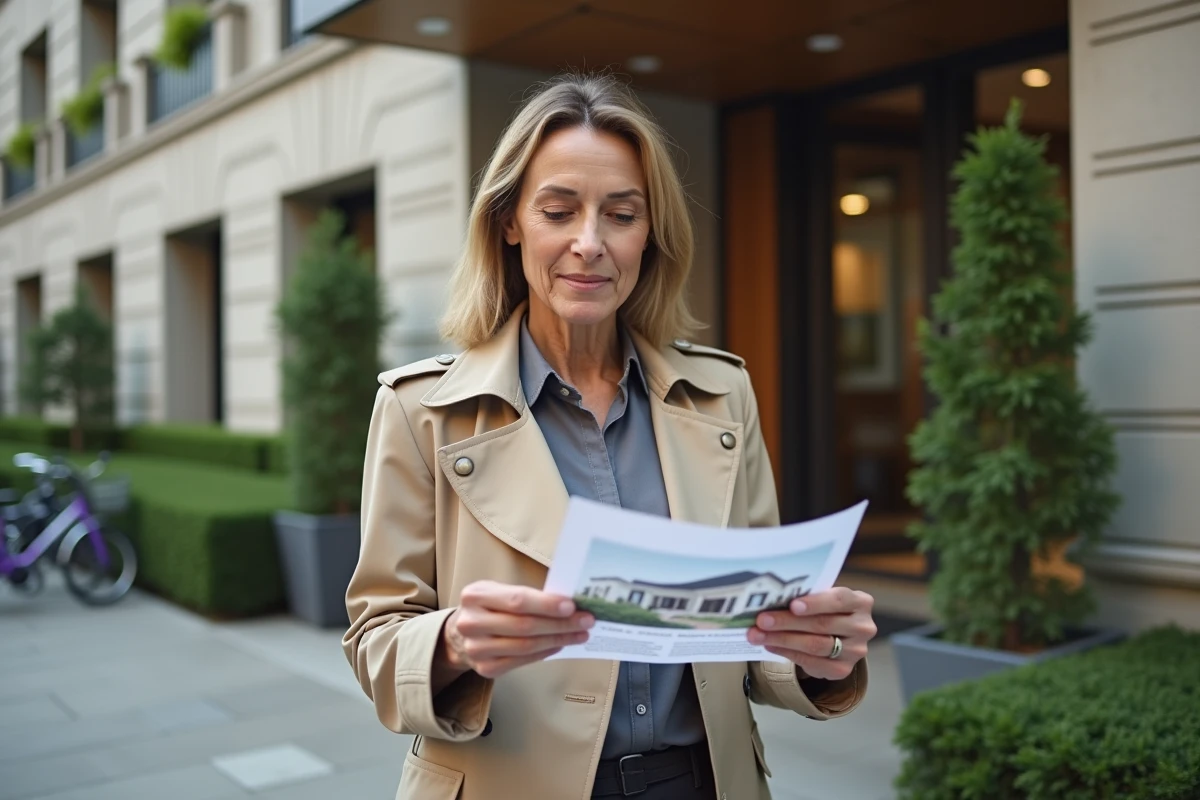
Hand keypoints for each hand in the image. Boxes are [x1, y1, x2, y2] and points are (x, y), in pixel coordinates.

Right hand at [440, 580, 594, 679]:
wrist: (461, 632)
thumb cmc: (490, 606)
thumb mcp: (499, 591)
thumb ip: (527, 596)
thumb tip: (568, 603)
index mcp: (475, 596)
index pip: (517, 601)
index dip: (547, 605)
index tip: (572, 606)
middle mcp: (471, 623)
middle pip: (524, 625)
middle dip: (560, 623)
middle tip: (585, 621)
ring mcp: (476, 649)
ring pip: (526, 646)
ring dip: (558, 639)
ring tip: (579, 634)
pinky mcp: (485, 668)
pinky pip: (522, 661)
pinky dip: (545, 652)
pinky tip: (560, 644)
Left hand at [745, 588, 876, 680]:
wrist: (840, 636)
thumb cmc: (826, 609)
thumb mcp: (824, 598)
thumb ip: (807, 597)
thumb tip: (769, 599)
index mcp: (860, 602)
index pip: (839, 600)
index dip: (815, 603)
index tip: (792, 605)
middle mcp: (863, 627)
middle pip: (822, 624)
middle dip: (787, 622)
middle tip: (762, 621)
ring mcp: (856, 651)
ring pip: (815, 645)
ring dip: (782, 639)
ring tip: (758, 635)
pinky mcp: (843, 670)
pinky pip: (812, 663)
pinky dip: (788, 653)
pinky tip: (771, 646)